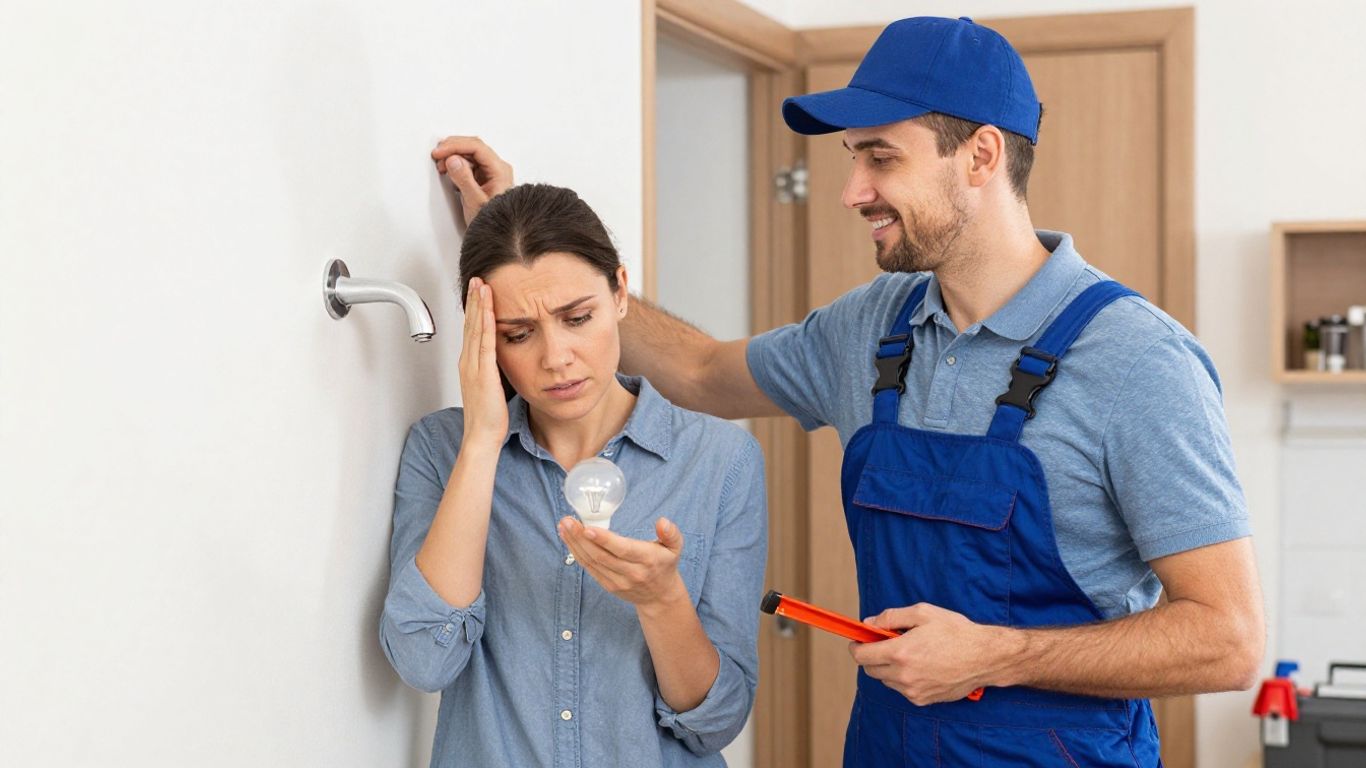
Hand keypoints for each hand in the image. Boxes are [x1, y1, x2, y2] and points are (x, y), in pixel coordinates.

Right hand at [431, 135, 513, 226]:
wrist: (498, 237)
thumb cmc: (493, 222)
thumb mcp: (475, 201)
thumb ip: (464, 179)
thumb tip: (452, 160)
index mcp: (499, 170)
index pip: (476, 147)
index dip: (455, 146)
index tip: (440, 152)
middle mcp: (497, 169)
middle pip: (473, 148)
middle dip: (453, 148)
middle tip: (437, 154)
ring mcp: (491, 173)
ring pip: (470, 156)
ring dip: (453, 157)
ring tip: (441, 166)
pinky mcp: (483, 180)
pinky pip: (469, 165)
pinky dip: (456, 165)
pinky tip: (448, 171)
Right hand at [459, 277, 507, 447]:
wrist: (481, 435)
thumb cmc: (488, 417)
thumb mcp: (490, 386)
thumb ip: (492, 370)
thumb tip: (501, 359)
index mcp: (469, 364)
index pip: (471, 330)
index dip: (474, 309)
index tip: (478, 291)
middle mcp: (468, 362)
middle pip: (470, 324)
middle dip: (474, 300)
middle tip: (477, 279)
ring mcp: (473, 366)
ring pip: (476, 329)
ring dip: (479, 305)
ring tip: (482, 285)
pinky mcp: (483, 373)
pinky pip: (485, 343)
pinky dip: (486, 324)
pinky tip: (489, 310)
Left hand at [558, 517, 688, 609]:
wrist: (659, 596)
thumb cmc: (665, 564)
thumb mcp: (675, 547)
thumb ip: (671, 533)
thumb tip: (662, 521)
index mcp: (647, 560)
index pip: (623, 550)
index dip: (604, 540)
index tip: (588, 528)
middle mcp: (631, 573)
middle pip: (601, 556)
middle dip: (581, 538)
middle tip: (567, 521)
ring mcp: (617, 581)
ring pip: (592, 562)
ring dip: (574, 544)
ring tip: (564, 526)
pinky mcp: (608, 585)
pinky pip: (589, 568)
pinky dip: (576, 553)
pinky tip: (568, 538)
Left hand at [848, 603, 1003, 705]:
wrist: (985, 657)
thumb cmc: (955, 631)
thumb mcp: (922, 613)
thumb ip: (891, 617)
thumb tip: (869, 623)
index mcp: (901, 652)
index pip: (862, 656)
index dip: (857, 646)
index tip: (858, 641)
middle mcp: (904, 675)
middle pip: (871, 670)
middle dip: (872, 656)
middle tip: (885, 644)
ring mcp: (913, 691)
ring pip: (886, 681)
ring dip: (889, 668)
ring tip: (910, 654)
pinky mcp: (923, 700)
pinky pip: (903, 690)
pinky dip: (904, 678)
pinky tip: (922, 666)